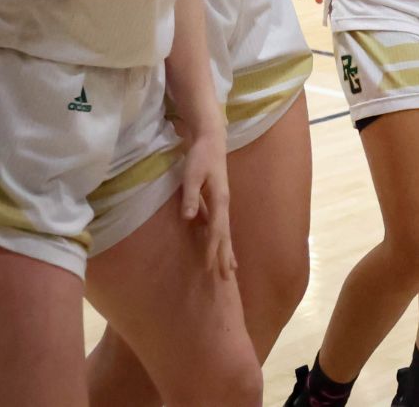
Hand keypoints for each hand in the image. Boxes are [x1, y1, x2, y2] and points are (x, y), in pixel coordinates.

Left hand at [177, 126, 235, 280]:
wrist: (212, 141)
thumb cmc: (200, 156)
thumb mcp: (191, 174)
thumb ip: (190, 196)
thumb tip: (188, 218)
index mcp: (220, 199)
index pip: (217, 230)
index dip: (213, 249)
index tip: (209, 267)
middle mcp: (224, 205)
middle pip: (226, 235)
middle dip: (225, 257)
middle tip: (227, 278)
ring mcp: (223, 204)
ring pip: (226, 232)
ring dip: (227, 251)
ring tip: (231, 270)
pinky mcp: (218, 202)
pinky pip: (221, 226)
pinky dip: (223, 241)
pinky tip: (221, 248)